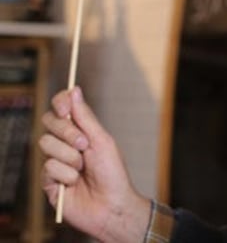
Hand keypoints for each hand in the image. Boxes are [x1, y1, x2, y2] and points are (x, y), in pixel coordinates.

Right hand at [39, 87, 151, 242]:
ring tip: (83, 169)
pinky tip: (75, 183)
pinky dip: (66, 174)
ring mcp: (54, 160)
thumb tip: (74, 90)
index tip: (66, 105)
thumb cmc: (112, 172)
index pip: (61, 108)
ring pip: (46, 144)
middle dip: (67, 132)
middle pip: (49, 122)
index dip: (60, 102)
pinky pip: (48, 167)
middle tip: (85, 145)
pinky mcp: (47, 180)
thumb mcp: (101, 140)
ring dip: (70, 157)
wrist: (111, 205)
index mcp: (80, 131)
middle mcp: (64, 143)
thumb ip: (85, 117)